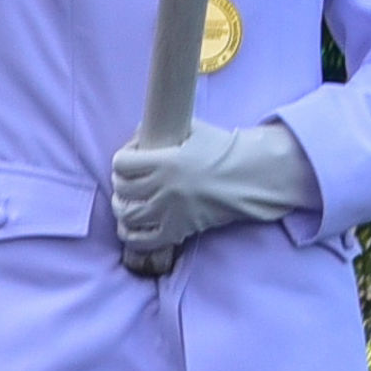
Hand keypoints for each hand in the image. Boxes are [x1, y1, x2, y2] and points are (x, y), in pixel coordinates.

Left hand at [110, 117, 314, 261]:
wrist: (250, 178)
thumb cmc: (223, 150)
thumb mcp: (192, 131)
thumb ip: (164, 130)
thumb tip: (140, 132)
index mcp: (165, 161)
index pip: (122, 163)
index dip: (121, 160)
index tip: (129, 159)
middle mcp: (164, 187)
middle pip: (122, 189)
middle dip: (120, 183)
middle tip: (127, 181)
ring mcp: (171, 211)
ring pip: (128, 215)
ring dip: (122, 207)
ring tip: (126, 202)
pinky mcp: (180, 229)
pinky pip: (145, 240)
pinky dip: (131, 235)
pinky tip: (130, 228)